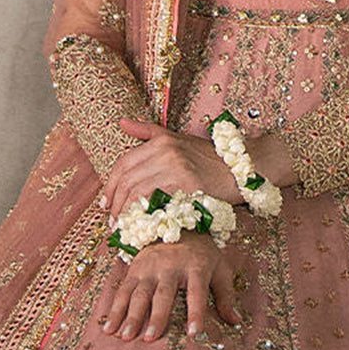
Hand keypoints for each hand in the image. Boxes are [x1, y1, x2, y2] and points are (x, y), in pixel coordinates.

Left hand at [101, 119, 238, 219]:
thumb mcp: (178, 139)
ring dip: (126, 213)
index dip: (110, 186)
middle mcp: (166, 151)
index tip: (106, 204)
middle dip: (115, 203)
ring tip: (124, 227)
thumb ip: (148, 132)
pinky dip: (145, 216)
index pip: (123, 164)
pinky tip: (142, 226)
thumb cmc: (210, 159)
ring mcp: (177, 167)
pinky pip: (157, 202)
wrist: (242, 169)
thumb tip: (122, 123)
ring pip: (137, 192)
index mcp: (160, 140)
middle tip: (113, 221)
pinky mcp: (188, 185)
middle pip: (127, 179)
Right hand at [102, 231, 241, 342]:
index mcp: (197, 267)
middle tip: (150, 338)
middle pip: (163, 294)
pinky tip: (108, 326)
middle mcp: (171, 266)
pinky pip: (123, 289)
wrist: (177, 222)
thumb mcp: (220, 269)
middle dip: (156, 316)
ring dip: (131, 315)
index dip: (196, 313)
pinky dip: (114, 308)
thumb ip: (226, 296)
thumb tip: (236, 322)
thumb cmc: (203, 254)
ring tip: (125, 337)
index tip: (194, 334)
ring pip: (139, 293)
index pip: (197, 293)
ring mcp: (151, 267)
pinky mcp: (135, 268)